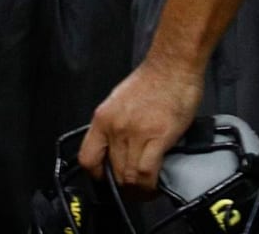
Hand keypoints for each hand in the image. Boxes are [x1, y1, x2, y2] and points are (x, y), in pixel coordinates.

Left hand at [78, 57, 204, 193]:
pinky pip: (147, 173)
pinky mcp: (156, 137)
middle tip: (134, 191)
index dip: (98, 176)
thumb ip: (116, 127)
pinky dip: (150, 186)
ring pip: (129, 177)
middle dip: (124, 188)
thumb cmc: (151, 82)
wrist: (171, 67)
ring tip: (147, 191)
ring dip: (138, 190)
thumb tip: (120, 152)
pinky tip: (156, 185)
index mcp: (102, 118)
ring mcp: (134, 132)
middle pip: (112, 172)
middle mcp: (114, 126)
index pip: (88, 157)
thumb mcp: (120, 103)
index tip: (109, 182)